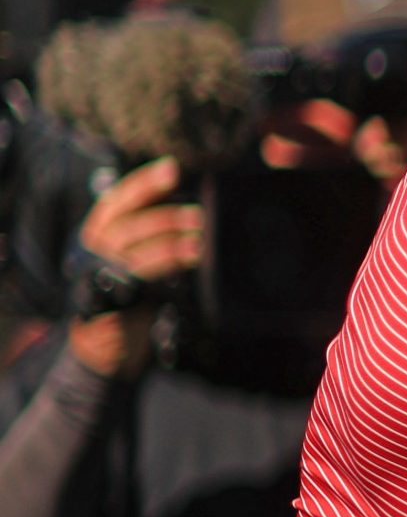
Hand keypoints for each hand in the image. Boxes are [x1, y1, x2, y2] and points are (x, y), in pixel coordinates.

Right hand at [68, 157, 200, 377]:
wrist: (108, 348)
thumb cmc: (132, 295)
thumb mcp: (141, 259)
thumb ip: (156, 235)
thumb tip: (196, 208)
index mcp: (100, 232)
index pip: (119, 200)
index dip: (144, 182)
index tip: (173, 168)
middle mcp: (95, 249)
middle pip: (126, 222)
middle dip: (164, 215)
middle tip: (200, 215)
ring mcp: (100, 274)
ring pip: (132, 249)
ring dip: (170, 242)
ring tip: (201, 243)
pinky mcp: (111, 300)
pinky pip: (140, 277)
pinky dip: (167, 264)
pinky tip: (192, 259)